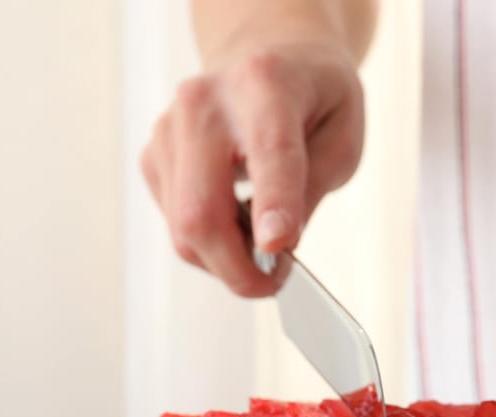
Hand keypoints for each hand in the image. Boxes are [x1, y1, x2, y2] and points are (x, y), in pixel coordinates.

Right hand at [140, 41, 364, 296]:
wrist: (269, 55)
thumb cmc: (313, 99)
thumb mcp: (342, 137)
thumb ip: (311, 188)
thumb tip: (274, 245)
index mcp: (266, 83)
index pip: (267, 152)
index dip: (273, 205)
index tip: (278, 248)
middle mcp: (205, 101)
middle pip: (202, 209)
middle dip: (239, 268)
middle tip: (275, 282)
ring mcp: (169, 128)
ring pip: (184, 229)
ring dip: (226, 260)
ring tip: (262, 244)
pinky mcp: (153, 156)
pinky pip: (176, 225)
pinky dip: (209, 243)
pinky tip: (237, 222)